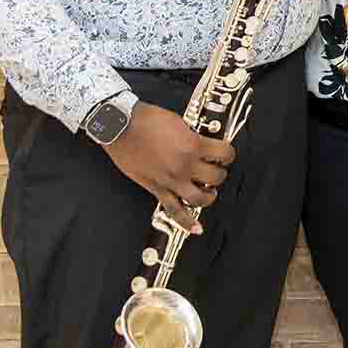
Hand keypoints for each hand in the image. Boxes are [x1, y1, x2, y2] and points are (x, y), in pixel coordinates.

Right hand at [103, 104, 235, 233]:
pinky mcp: (157, 189)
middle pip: (216, 177)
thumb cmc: (146, 119)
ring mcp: (172, 180)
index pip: (225, 153)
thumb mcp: (178, 121)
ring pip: (200, 198)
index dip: (227, 153)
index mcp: (193, 145)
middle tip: (215, 169)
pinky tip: (196, 228)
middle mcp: (185, 165)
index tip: (224, 153)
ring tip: (209, 192)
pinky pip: (174, 210)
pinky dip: (187, 222)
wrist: (120, 126)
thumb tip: (202, 143)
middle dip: (219, 173)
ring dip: (209, 196)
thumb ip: (193, 136)